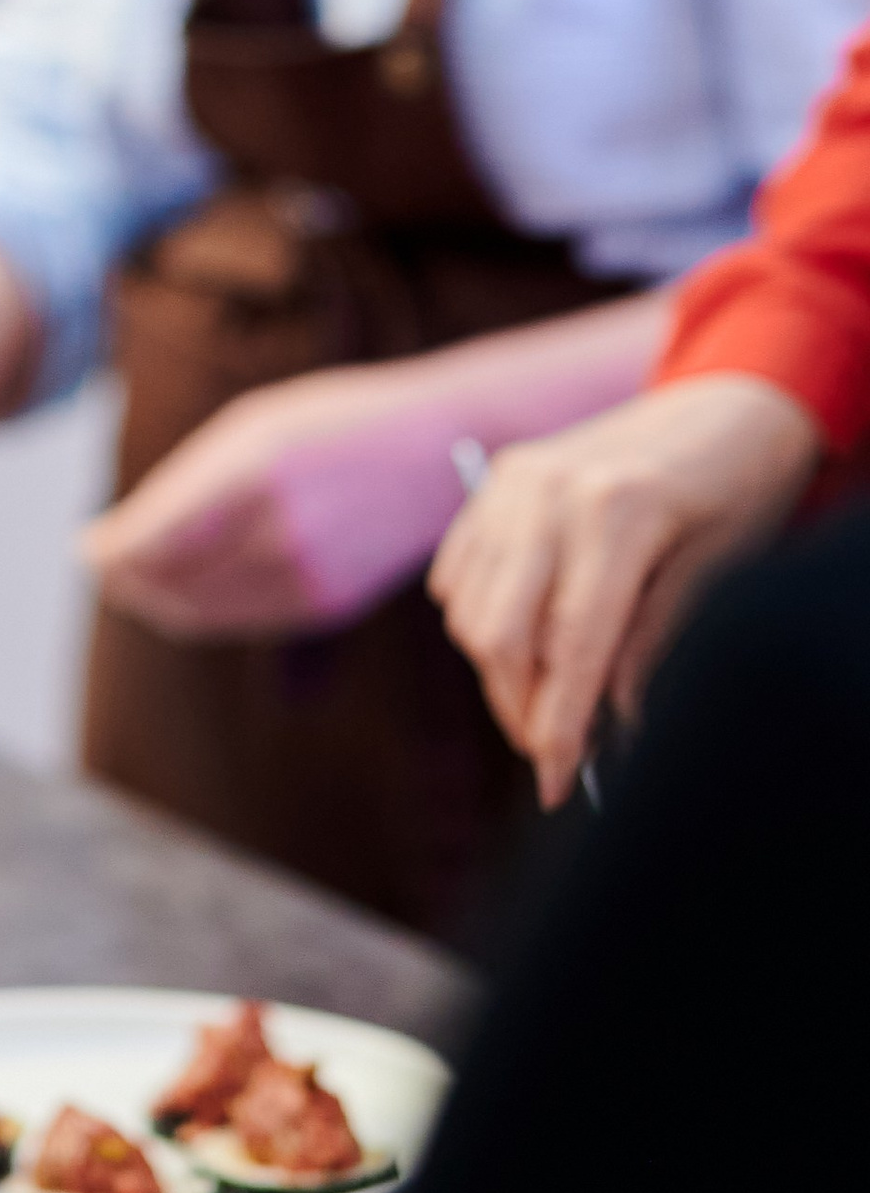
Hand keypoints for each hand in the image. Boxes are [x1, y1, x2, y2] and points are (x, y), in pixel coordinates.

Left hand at [81, 365, 462, 638]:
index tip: (83, 545)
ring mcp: (306, 575)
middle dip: (123, 579)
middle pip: (167, 583)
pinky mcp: (325, 605)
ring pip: (200, 611)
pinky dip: (204, 609)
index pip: (148, 538)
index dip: (105, 552)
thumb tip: (112, 539)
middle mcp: (277, 530)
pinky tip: (192, 586)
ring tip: (137, 577)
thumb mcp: (252, 427)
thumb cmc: (332, 422)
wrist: (438, 451)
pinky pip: (241, 620)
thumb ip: (183, 486)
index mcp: (250, 470)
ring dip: (157, 599)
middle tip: (103, 563)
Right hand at [428, 375, 821, 802]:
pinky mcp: (492, 483)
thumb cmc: (735, 492)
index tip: (559, 785)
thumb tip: (612, 721)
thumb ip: (653, 640)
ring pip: (469, 612)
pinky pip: (456, 576)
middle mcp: (547, 491)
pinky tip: (527, 638)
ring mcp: (511, 483)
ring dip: (500, 672)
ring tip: (550, 697)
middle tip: (555, 753)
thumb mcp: (719, 569)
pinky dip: (478, 621)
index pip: (572, 644)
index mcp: (616, 510)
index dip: (562, 725)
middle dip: (520, 708)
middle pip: (500, 634)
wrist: (724, 406)